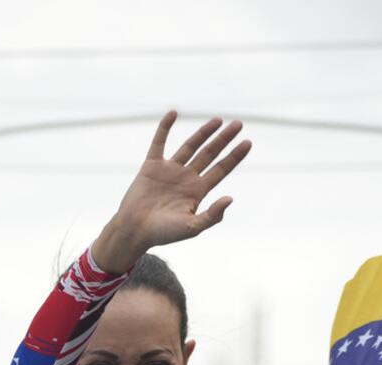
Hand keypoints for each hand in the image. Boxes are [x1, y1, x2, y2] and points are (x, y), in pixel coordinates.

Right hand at [93, 111, 251, 272]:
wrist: (134, 231)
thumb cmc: (163, 234)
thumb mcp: (192, 228)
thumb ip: (212, 216)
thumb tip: (230, 198)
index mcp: (198, 191)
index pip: (221, 169)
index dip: (235, 156)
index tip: (248, 143)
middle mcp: (186, 177)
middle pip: (209, 154)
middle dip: (224, 139)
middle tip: (239, 124)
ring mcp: (169, 170)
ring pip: (190, 146)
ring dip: (204, 132)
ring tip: (218, 120)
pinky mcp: (151, 166)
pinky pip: (159, 142)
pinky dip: (165, 127)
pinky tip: (174, 113)